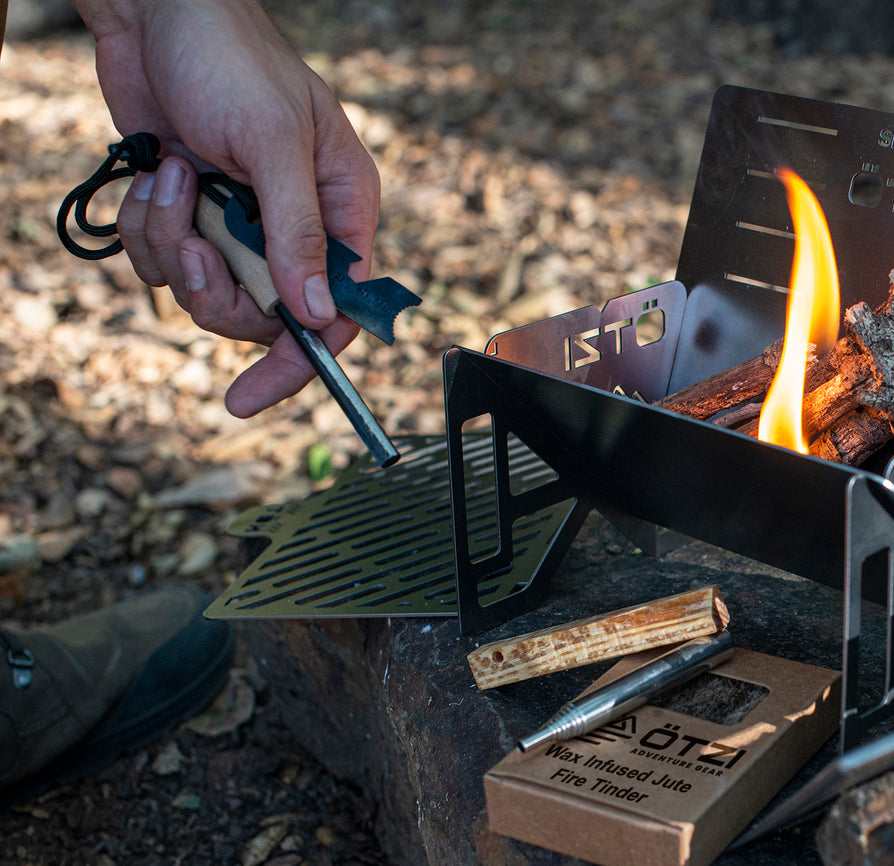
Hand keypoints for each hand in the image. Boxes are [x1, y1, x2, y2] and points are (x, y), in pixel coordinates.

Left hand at [73, 0, 380, 416]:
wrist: (154, 14)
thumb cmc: (231, 60)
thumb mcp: (273, 146)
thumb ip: (298, 234)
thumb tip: (315, 317)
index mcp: (342, 211)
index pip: (338, 312)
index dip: (302, 360)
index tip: (253, 395)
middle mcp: (295, 226)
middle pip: (264, 315)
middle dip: (217, 289)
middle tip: (194, 246)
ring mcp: (239, 223)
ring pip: (207, 291)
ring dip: (174, 245)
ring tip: (172, 183)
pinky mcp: (190, 214)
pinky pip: (165, 262)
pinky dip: (148, 228)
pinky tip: (156, 175)